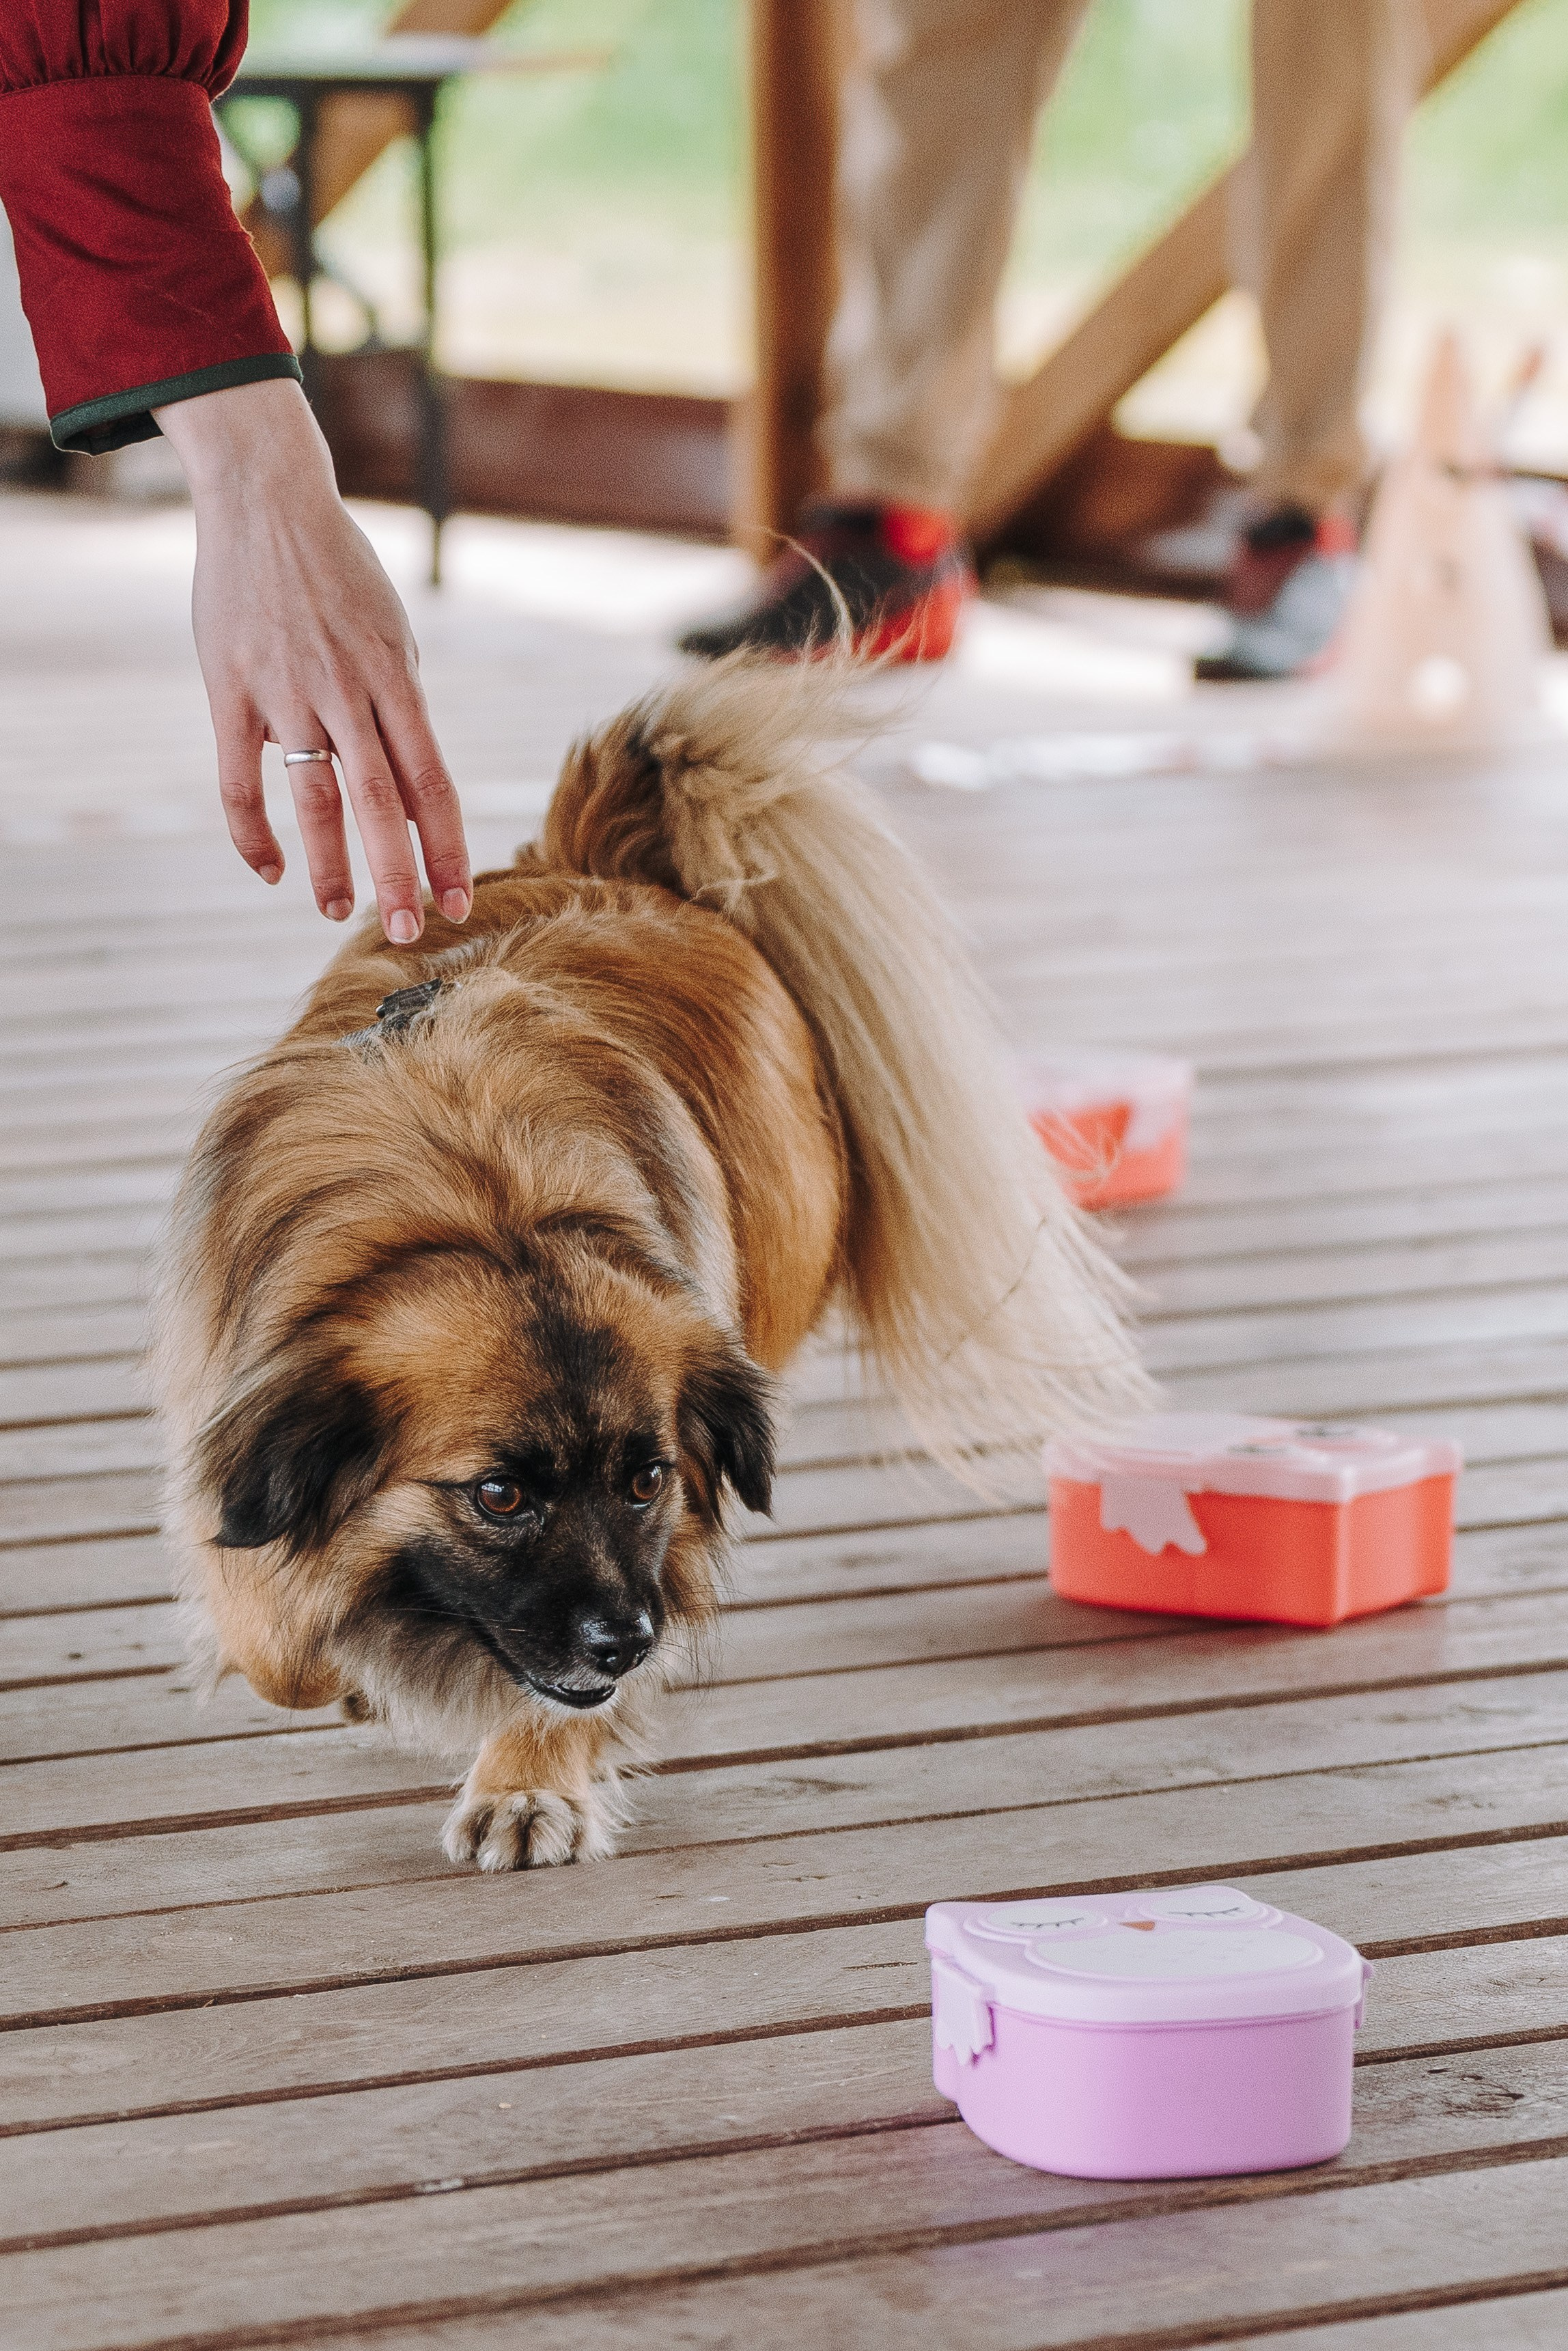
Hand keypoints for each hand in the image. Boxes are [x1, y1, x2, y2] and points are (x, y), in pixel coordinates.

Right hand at [154, 378, 470, 940]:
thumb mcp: (391, 638)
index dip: (447, 848)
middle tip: (409, 933)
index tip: (459, 901)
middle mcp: (346, 693)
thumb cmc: (340, 578)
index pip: (431, 783)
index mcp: (395, 681)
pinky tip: (273, 871)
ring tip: (336, 915)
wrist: (268, 502)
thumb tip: (412, 794)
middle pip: (381, 803)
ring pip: (314, 798)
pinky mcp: (230, 691)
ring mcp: (286, 694)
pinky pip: (240, 780)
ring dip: (328, 866)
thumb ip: (400, 714)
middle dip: (397, 875)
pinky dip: (254, 833)